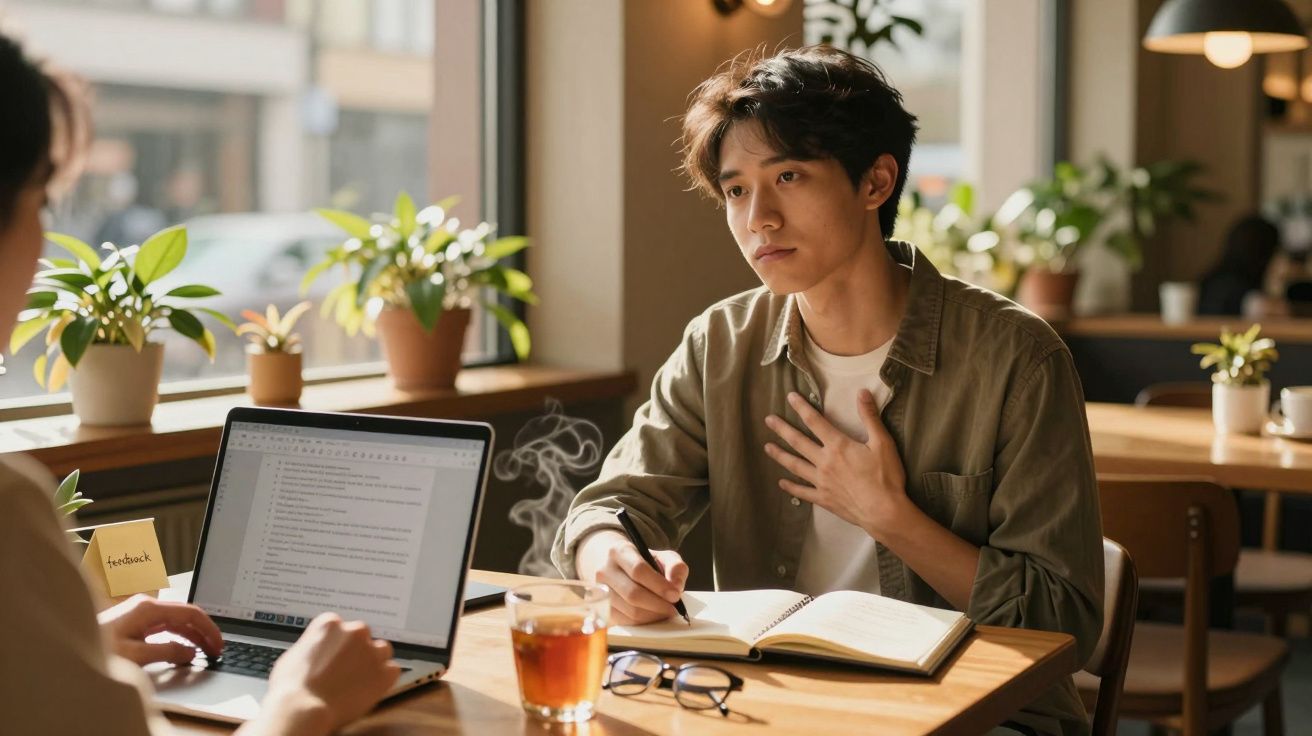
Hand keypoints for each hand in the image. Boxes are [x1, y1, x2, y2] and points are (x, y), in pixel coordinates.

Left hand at [97, 595, 222, 665]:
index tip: (218, 643)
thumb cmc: (98, 649)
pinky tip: (184, 650)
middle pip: (186, 616)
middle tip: (216, 650)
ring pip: (177, 622)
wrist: (70, 650)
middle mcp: (147, 607)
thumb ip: (167, 651)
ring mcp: (142, 614)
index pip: (190, 613)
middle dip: (204, 633)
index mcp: (148, 608)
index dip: (209, 628)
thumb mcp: (136, 654)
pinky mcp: (137, 623)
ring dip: (193, 636)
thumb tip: (190, 652)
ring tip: (205, 652)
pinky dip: (179, 638)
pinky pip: (166, 628)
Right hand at [254, 613, 399, 735]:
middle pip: (362, 636)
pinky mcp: (385, 671)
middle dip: (356, 651)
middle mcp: (355, 631)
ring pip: (381, 650)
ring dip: (373, 662)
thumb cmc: (291, 687)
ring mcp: (372, 651)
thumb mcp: (293, 655)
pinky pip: (392, 670)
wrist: (303, 708)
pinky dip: (384, 679)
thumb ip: (313, 646)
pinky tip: (370, 688)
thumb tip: (316, 650)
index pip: (341, 627)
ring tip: (358, 680)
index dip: (337, 644)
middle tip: (345, 670)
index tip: (335, 655)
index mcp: (330, 623)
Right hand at [576, 529, 687, 624]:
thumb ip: (675, 566)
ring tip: (666, 610)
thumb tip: (676, 586)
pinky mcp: (602, 609)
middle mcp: (604, 571)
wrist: (614, 566)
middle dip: (658, 604)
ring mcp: (600, 592)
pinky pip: (626, 621)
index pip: (638, 570)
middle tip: (674, 607)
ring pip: (630, 611)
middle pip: (633, 594)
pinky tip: (654, 614)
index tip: (675, 594)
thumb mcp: (661, 556)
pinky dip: (645, 621)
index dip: (659, 585)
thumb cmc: (642, 562)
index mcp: (619, 551)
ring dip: (653, 615)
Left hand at [764, 390, 908, 537]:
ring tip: (767, 447)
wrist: (884, 512)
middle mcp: (824, 462)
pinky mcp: (823, 499)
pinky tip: (781, 482)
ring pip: (795, 465)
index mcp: (838, 446)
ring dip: (780, 455)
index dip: (801, 407)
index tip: (790, 397)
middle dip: (782, 429)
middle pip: (798, 442)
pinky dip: (790, 487)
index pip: (815, 421)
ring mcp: (821, 482)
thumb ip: (870, 417)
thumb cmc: (886, 477)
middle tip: (768, 420)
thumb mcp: (883, 443)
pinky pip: (802, 492)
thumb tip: (862, 392)